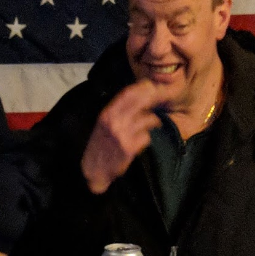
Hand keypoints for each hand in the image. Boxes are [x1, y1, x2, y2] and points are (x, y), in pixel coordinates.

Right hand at [80, 77, 167, 194]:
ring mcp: (123, 135)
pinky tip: (141, 141)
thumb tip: (137, 97)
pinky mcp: (130, 148)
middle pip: (142, 101)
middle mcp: (115, 121)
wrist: (93, 170)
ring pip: (149, 119)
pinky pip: (147, 137)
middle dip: (155, 98)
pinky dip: (146, 139)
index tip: (152, 85)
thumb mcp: (104, 123)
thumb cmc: (100, 145)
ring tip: (151, 124)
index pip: (128, 93)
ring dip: (153, 121)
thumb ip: (118, 110)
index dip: (143, 87)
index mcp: (107, 113)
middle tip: (162, 98)